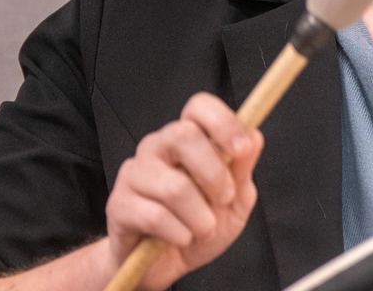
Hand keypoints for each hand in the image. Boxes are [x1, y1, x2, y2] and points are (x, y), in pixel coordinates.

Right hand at [104, 93, 263, 290]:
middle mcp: (158, 146)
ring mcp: (135, 172)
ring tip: (203, 228)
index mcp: (187, 136)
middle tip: (225, 199)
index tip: (242, 148)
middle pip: (184, 135)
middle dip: (214, 173)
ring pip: (174, 186)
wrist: (168, 265)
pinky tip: (181, 238)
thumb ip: (243, 169)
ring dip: (200, 216)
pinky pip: (156, 217)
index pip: (199, 106)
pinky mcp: (119, 204)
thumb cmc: (202, 224)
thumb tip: (254, 136)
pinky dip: (179, 234)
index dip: (223, 121)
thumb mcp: (235, 200)